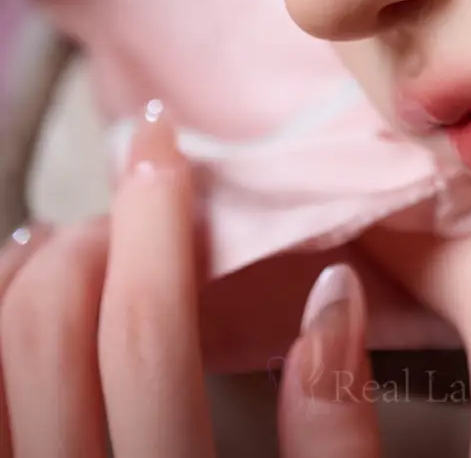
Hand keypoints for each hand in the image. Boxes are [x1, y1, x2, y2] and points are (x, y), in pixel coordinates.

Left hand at [0, 106, 380, 456]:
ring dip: (32, 270)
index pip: (143, 337)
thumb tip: (335, 294)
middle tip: (140, 206)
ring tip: (83, 234)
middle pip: (51, 331)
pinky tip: (27, 288)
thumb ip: (339, 436)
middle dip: (95, 236)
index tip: (163, 142)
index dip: (152, 219)